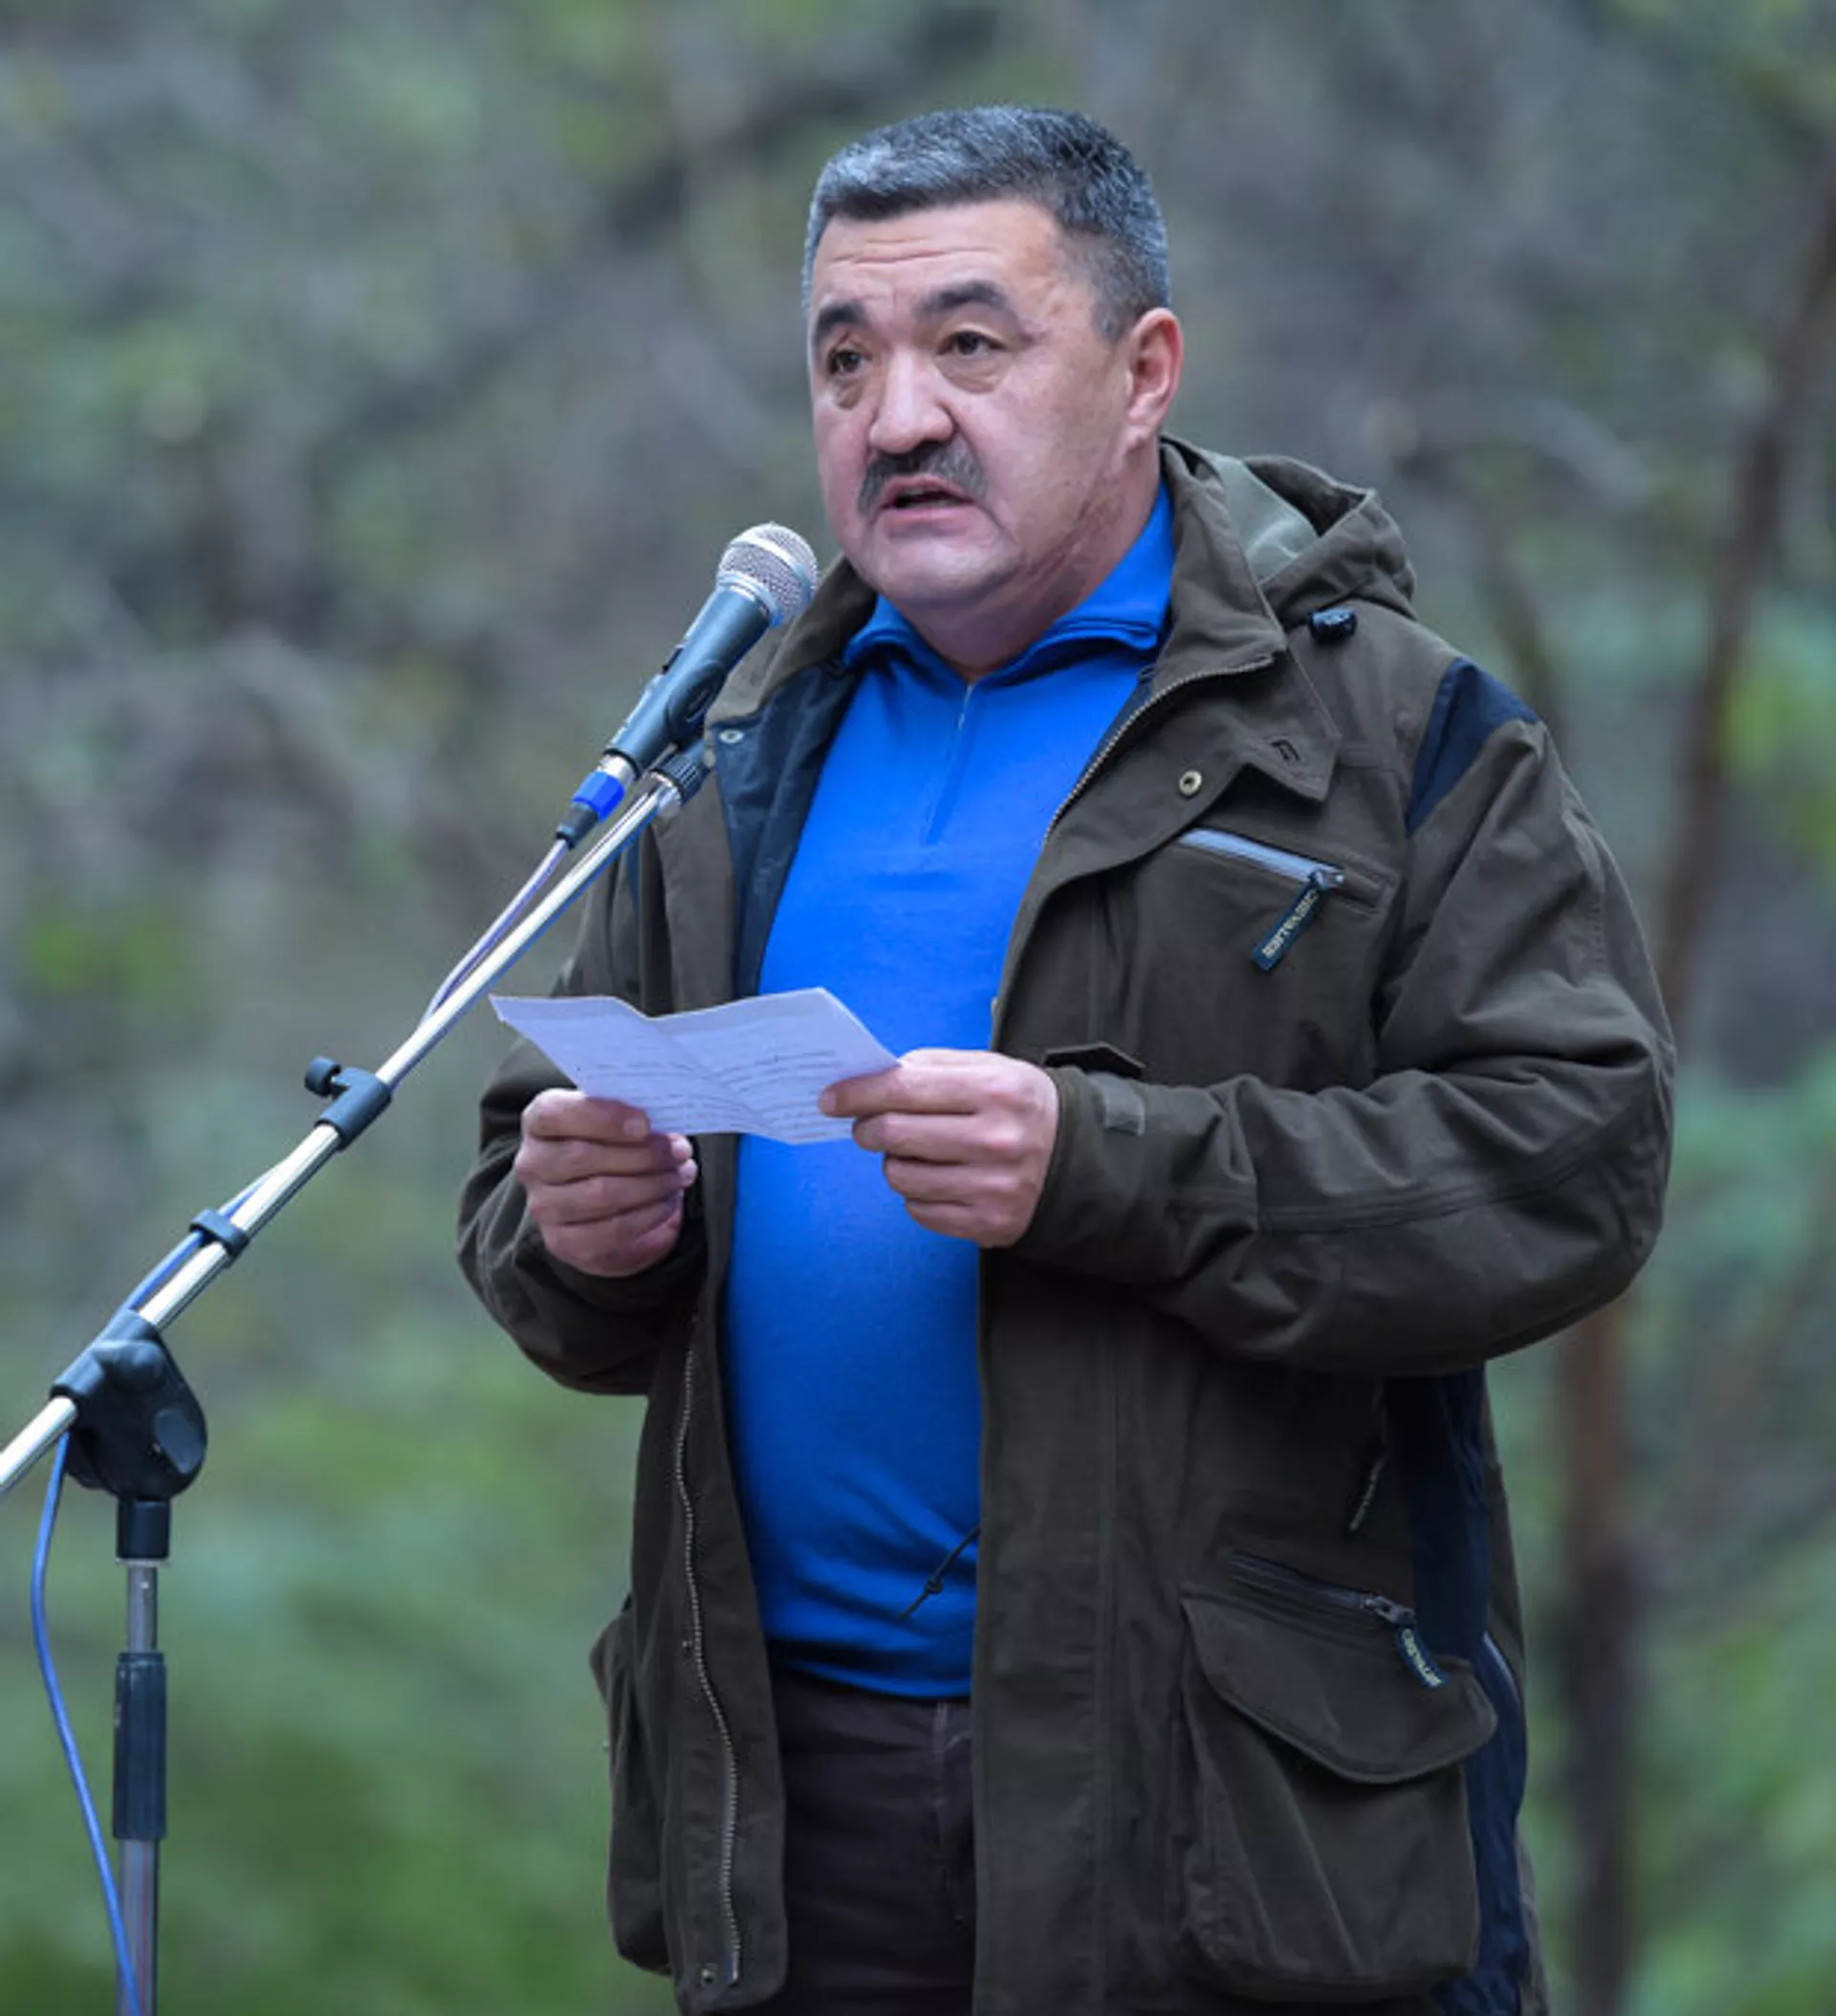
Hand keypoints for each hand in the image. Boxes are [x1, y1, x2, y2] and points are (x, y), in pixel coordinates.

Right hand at [514, 1090, 695, 1277]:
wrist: (599, 1199)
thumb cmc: (609, 1144)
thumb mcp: (612, 1119)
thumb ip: (627, 1112)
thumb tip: (664, 1118)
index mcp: (539, 1122)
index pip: (554, 1114)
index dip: (602, 1117)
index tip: (645, 1123)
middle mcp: (532, 1164)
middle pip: (583, 1156)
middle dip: (642, 1153)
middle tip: (679, 1151)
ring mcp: (543, 1206)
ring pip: (602, 1194)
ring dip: (652, 1184)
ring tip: (680, 1174)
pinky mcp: (563, 1241)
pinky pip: (612, 1229)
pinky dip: (648, 1214)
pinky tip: (668, 1200)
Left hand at [821, 1048, 1059, 1246]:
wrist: (1080, 1161)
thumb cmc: (1020, 1107)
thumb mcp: (991, 1069)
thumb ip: (932, 1067)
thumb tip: (870, 1077)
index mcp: (995, 1090)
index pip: (904, 1089)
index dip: (858, 1093)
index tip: (831, 1099)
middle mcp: (997, 1140)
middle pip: (894, 1134)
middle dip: (867, 1129)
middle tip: (867, 1127)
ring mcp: (994, 1186)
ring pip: (901, 1176)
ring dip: (894, 1163)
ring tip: (916, 1153)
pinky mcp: (989, 1223)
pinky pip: (919, 1210)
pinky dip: (916, 1194)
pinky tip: (938, 1179)